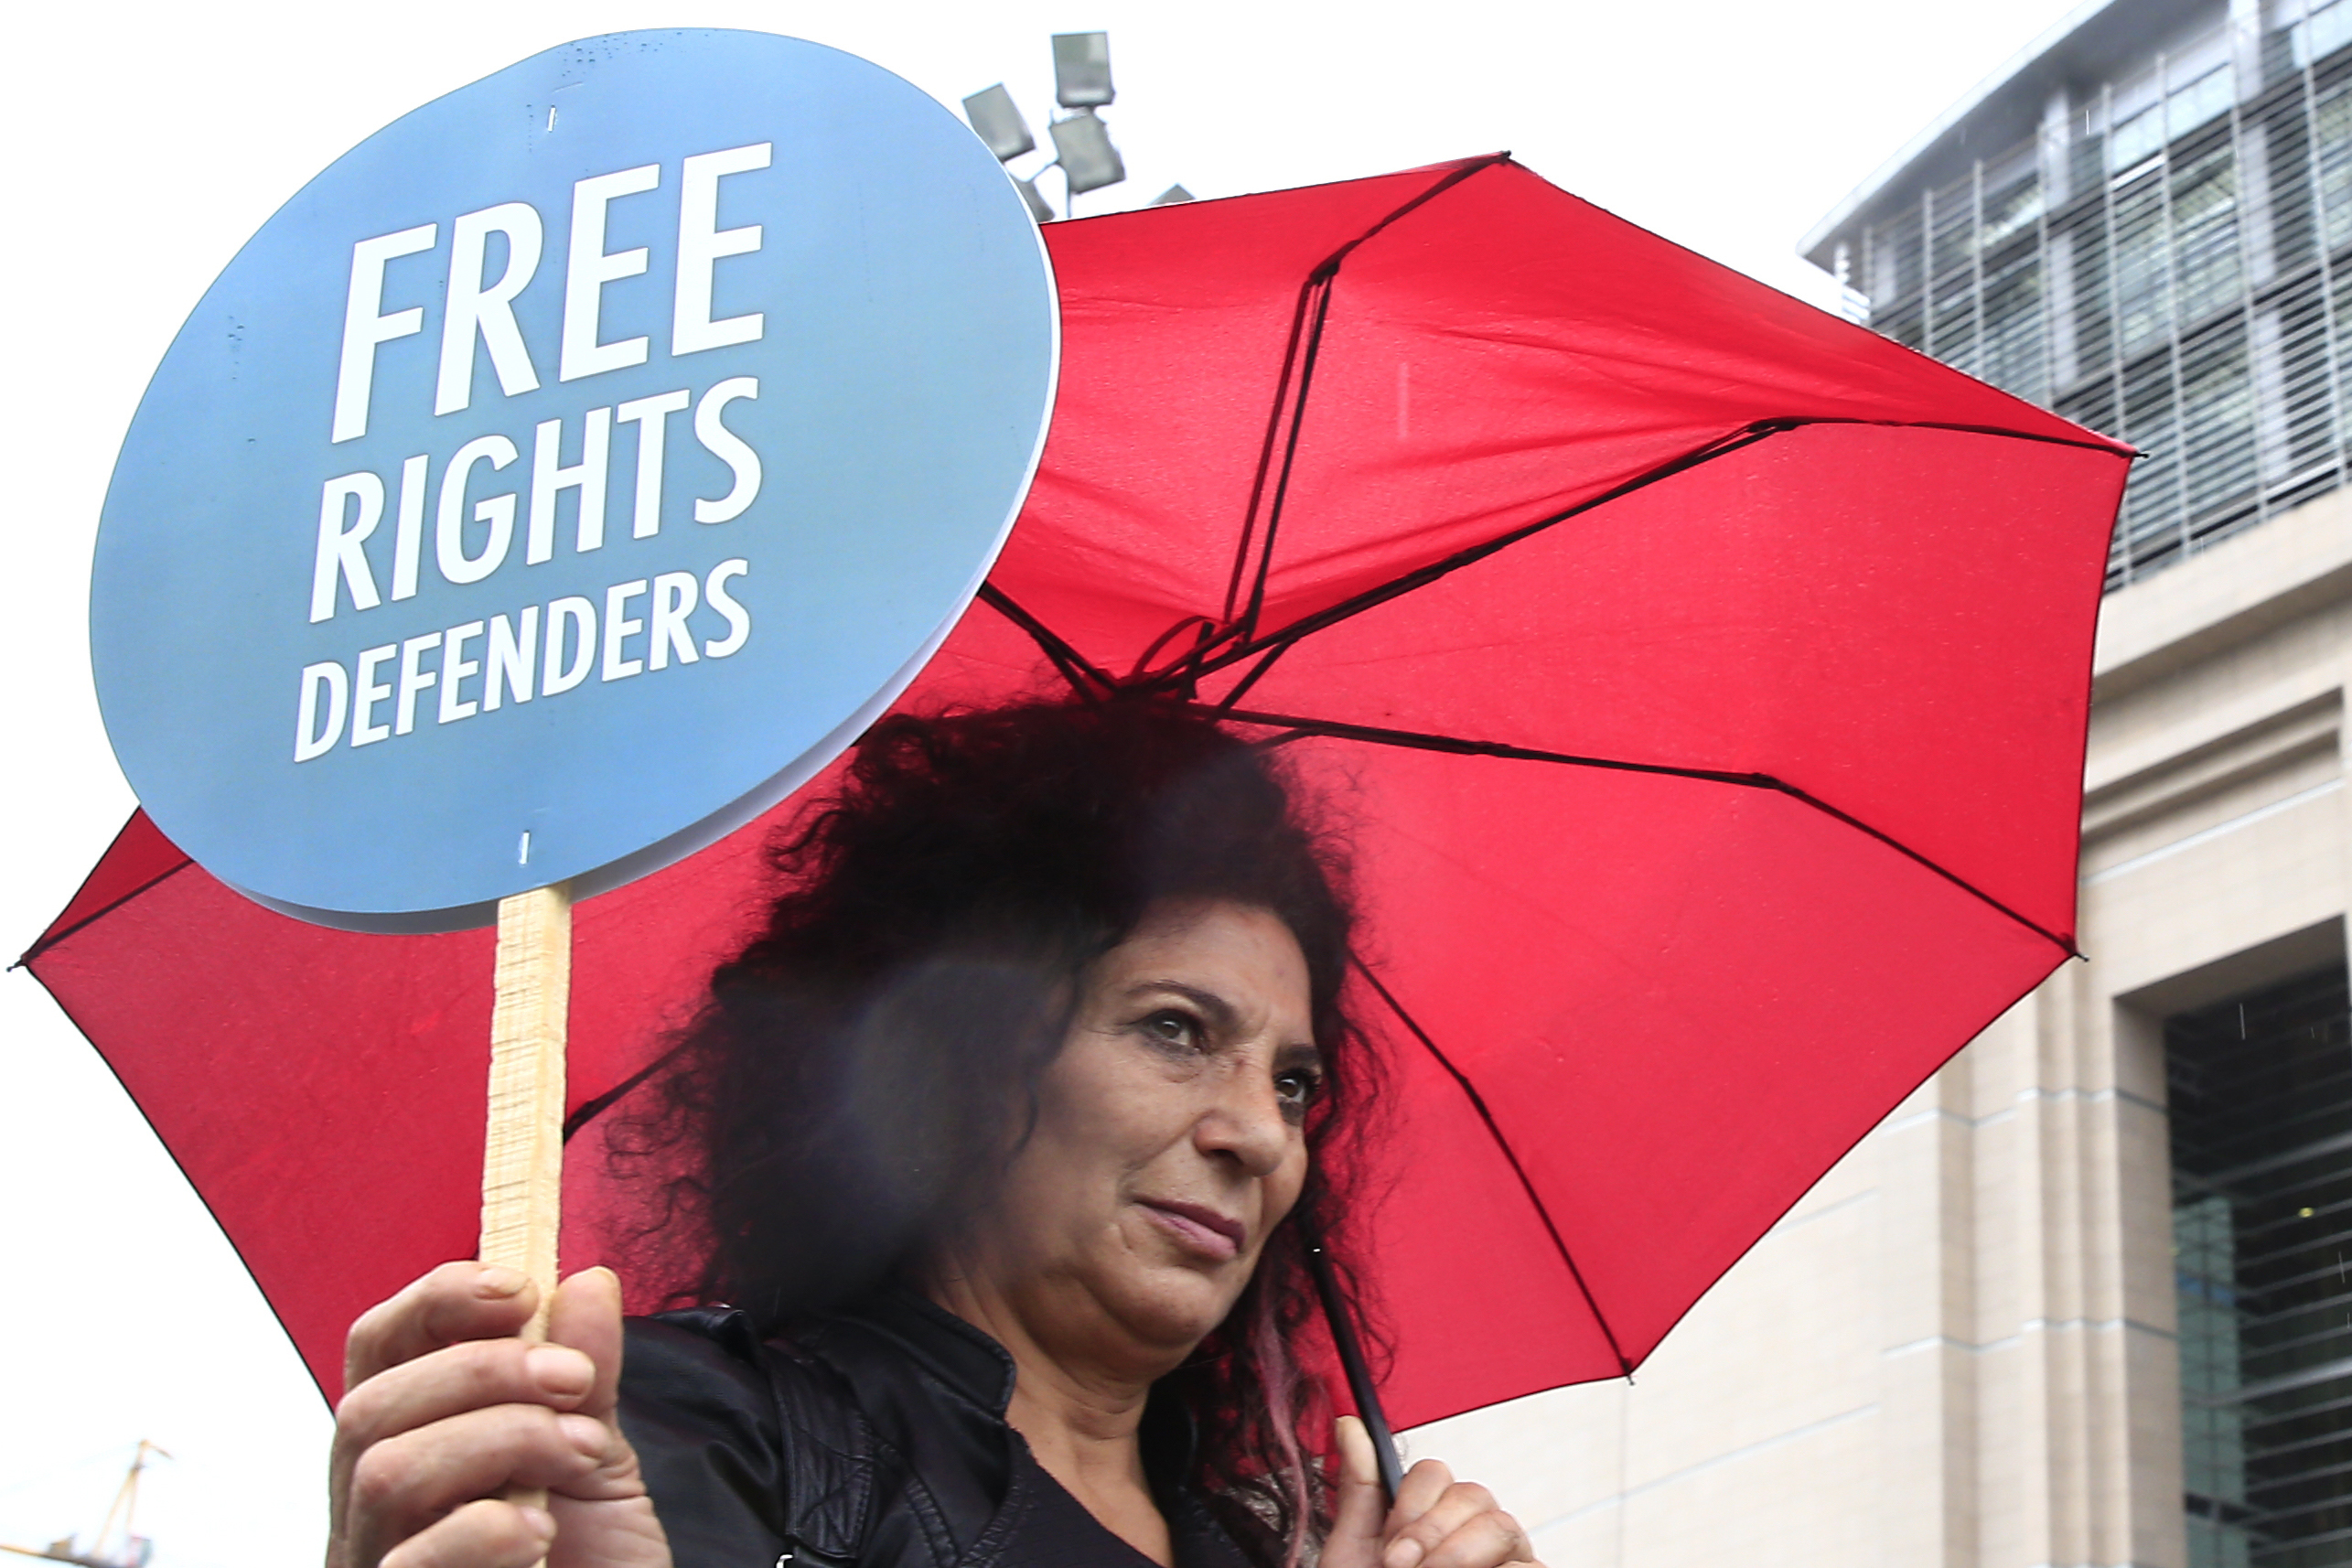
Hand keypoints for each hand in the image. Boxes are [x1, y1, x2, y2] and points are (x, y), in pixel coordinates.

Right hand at [327, 1262, 670, 1567]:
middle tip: (574, 1382)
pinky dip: (486, 1528)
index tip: (519, 1287)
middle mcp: (373, 1511)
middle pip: (372, 1405)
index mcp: (410, 1447)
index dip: (436, 1302)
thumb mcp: (598, 1462)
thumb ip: (587, 1377)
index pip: (378, 1350)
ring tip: (580, 1456)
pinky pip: (411, 1560)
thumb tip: (587, 1282)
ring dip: (502, 1438)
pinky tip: (541, 1535)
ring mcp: (377, 1567)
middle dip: (484, 1370)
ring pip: (386, 1472)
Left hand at [1324, 1416, 1538, 1567]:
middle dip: (1432, 1532)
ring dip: (1458, 1556)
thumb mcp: (1354, 1553)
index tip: (1390, 1547)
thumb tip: (1348, 1422)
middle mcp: (1474, 1530)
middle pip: (1473, 1494)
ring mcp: (1507, 1559)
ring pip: (1502, 1526)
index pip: (1436, 1473)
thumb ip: (1359, 1489)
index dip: (1412, 1504)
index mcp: (1432, 1515)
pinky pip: (1531, 1566)